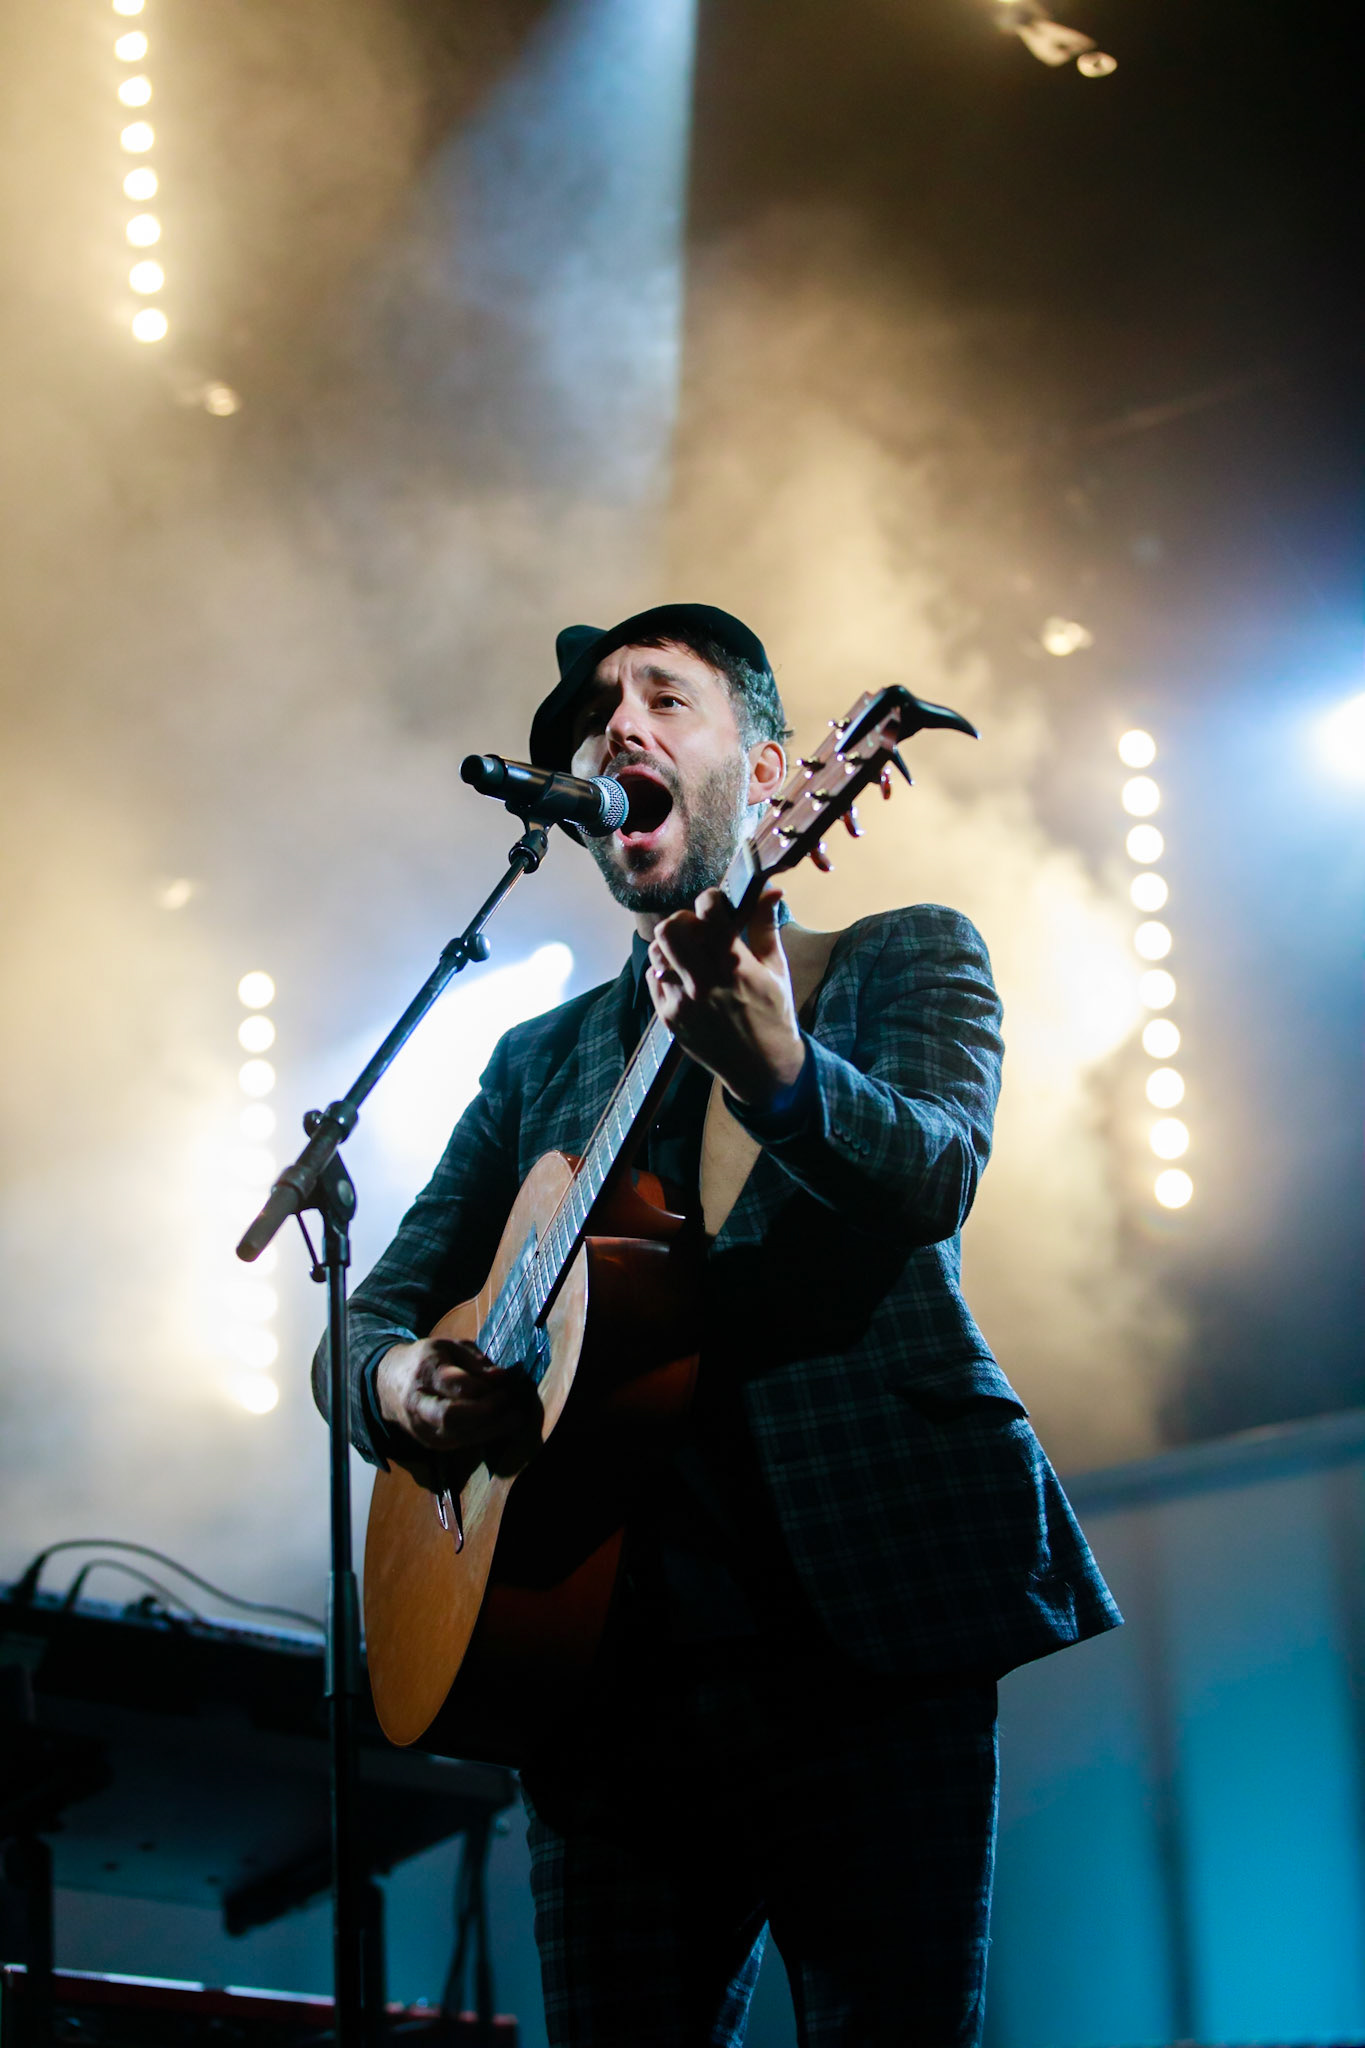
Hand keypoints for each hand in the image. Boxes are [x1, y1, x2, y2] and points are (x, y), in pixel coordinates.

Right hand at [375, 1337, 527, 1456]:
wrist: (388, 1384)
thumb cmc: (427, 1360)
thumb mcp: (450, 1347)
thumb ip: (476, 1360)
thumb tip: (502, 1377)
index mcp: (426, 1372)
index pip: (457, 1385)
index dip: (486, 1387)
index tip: (507, 1382)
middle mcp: (420, 1404)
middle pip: (452, 1417)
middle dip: (487, 1412)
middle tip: (511, 1402)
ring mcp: (423, 1428)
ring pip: (459, 1435)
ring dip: (492, 1428)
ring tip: (515, 1416)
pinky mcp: (430, 1443)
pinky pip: (461, 1443)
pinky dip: (484, 1435)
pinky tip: (500, 1424)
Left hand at [647, 884, 805, 1108]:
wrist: (762, 1067)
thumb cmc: (774, 1014)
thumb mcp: (776, 969)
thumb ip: (765, 926)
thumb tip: (770, 889)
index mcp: (735, 964)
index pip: (708, 910)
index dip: (711, 899)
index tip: (717, 905)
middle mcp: (704, 981)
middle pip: (669, 928)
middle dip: (683, 920)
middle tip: (697, 929)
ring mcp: (682, 1001)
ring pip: (656, 952)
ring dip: (671, 947)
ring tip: (690, 956)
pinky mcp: (669, 1017)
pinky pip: (653, 978)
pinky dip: (666, 971)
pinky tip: (686, 980)